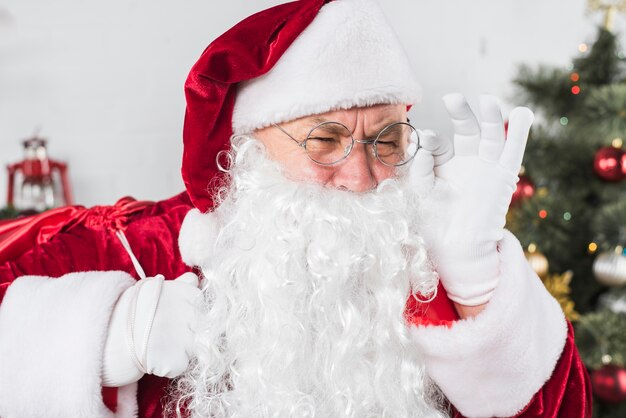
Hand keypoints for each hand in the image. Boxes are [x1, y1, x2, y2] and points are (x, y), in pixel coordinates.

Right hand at [102, 272, 200, 386]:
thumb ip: (177, 286)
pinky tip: (152, 359)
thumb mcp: (149, 292)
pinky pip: (182, 365)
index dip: (188, 309)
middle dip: (188, 331)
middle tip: (161, 333)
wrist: (96, 341)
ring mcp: (179, 334)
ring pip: (195, 346)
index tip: (170, 313)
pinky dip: (169, 367)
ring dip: (179, 350)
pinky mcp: (173, 359)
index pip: (199, 299)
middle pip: (202, 324)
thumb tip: (194, 278)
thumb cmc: (123, 317)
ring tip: (155, 346)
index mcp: (177, 290)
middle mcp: (182, 309)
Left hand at [411, 94, 533, 305]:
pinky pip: (513, 150)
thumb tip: (423, 140)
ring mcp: (485, 167)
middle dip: (460, 113)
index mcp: (442, 165)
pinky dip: (519, 132)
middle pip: (465, 129)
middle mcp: (465, 161)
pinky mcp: (503, 176)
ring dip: (490, 115)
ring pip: (490, 134)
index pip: (437, 144)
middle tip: (453, 98)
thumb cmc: (433, 225)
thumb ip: (420, 166)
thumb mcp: (420, 192)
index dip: (430, 141)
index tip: (424, 139)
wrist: (457, 250)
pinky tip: (523, 113)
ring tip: (488, 100)